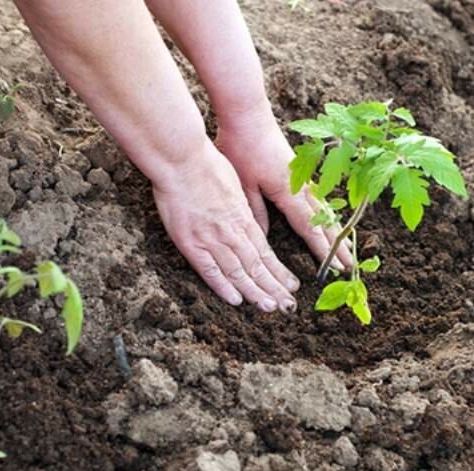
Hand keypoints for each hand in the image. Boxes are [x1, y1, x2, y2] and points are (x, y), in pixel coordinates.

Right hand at [153, 141, 298, 311]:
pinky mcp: (190, 242)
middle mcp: (232, 232)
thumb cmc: (206, 164)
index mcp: (242, 217)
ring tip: (271, 307)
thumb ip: (241, 207)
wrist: (181, 159)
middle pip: (257, 265)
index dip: (279, 271)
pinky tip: (237, 300)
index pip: (265, 251)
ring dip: (255, 292)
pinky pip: (209, 270)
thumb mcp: (234, 184)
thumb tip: (246, 219)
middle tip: (289, 306)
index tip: (291, 285)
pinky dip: (223, 286)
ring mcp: (211, 238)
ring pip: (238, 272)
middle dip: (274, 287)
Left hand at [215, 107, 353, 269]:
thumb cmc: (241, 146)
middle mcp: (300, 185)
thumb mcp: (243, 184)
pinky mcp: (299, 169)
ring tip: (346, 247)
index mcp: (287, 191)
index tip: (334, 267)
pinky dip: (326, 212)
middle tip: (350, 266)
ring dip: (335, 229)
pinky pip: (318, 196)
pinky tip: (329, 218)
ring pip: (323, 208)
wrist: (247, 113)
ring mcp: (302, 176)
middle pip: (323, 220)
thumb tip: (264, 239)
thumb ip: (256, 212)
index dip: (322, 249)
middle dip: (337, 244)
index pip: (308, 227)